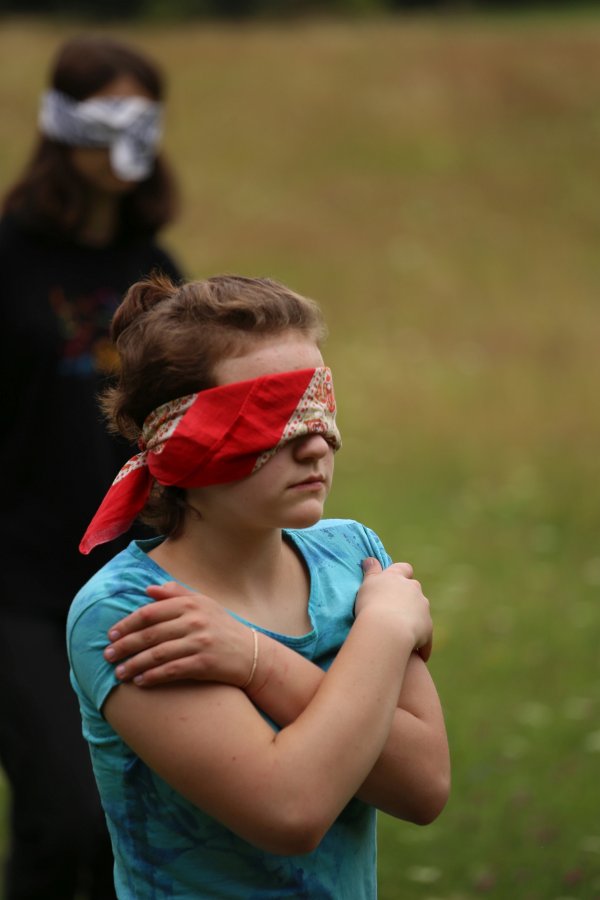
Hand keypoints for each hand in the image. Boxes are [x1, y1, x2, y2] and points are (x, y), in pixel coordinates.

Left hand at [103, 582, 255, 687]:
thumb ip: (176, 594)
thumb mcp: (203, 604)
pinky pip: (171, 670)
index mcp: (190, 604)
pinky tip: (140, 682)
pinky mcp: (204, 663)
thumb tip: (149, 589)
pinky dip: (153, 676)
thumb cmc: (222, 628)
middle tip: (108, 656)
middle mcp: (194, 621)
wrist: (251, 654)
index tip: (111, 635)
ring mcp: (200, 642)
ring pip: (157, 654)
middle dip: (125, 646)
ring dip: (134, 664)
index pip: (150, 612)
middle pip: (150, 634)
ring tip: (119, 673)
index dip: (127, 624)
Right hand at [355, 558, 432, 660]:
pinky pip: (425, 639)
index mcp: (398, 577)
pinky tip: (415, 656)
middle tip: (393, 610)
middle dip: (408, 599)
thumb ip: (371, 571)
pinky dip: (421, 646)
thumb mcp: (367, 584)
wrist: (386, 628)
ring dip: (413, 620)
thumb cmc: (371, 604)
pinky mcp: (428, 629)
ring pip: (420, 613)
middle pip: (414, 590)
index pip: (404, 569)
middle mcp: (414, 590)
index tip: (395, 581)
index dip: (401, 574)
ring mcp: (423, 609)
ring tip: (400, 634)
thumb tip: (369, 559)